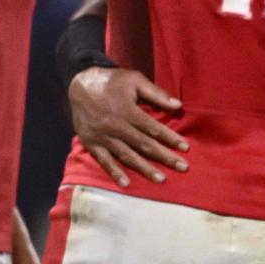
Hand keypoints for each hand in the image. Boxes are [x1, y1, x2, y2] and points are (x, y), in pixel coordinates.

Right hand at [69, 67, 188, 185]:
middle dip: (165, 157)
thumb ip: (156, 93)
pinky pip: (104, 161)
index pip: (154, 129)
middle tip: (182, 167)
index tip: (185, 148)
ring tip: (161, 179)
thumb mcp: (135, 79)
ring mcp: (103, 137)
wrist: (79, 84)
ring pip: (127, 156)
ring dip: (145, 168)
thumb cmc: (112, 81)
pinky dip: (115, 173)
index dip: (171, 139)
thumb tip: (178, 105)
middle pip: (144, 145)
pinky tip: (126, 184)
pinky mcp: (91, 143)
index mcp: (128, 111)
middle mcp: (116, 127)